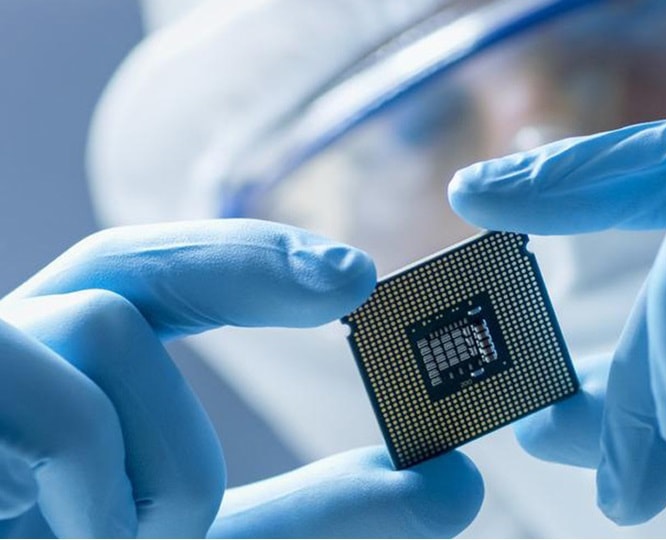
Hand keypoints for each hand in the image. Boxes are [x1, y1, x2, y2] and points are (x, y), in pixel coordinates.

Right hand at [0, 219, 481, 537]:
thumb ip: (316, 517)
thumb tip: (456, 484)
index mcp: (72, 392)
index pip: (156, 285)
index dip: (249, 260)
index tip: (357, 276)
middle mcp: (14, 366)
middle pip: (127, 261)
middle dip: (243, 257)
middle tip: (353, 278)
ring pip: (110, 328)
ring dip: (167, 457)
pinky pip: (63, 403)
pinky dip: (103, 482)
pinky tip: (75, 537)